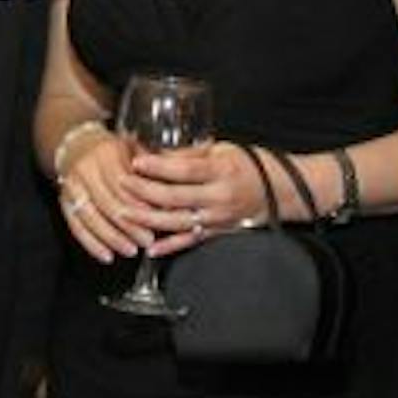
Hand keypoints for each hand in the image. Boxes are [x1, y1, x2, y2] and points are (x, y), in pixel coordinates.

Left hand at [55, 139, 262, 263]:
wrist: (275, 191)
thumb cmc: (246, 165)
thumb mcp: (221, 150)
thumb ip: (190, 154)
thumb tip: (157, 153)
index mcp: (221, 171)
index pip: (185, 170)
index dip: (159, 167)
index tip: (137, 162)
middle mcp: (218, 197)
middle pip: (175, 197)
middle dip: (144, 191)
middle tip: (122, 183)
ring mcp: (217, 218)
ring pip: (177, 222)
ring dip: (148, 219)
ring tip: (124, 214)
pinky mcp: (216, 232)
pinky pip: (189, 241)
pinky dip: (169, 246)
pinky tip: (150, 247)